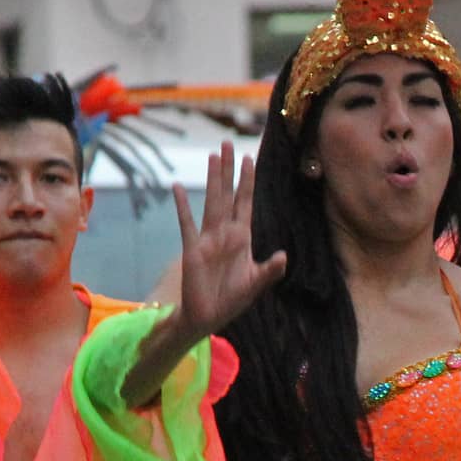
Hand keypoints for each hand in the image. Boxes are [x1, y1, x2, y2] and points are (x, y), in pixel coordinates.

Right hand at [173, 142, 285, 339]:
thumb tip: (283, 256)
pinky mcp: (192, 249)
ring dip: (212, 180)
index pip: (245, 203)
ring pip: (211, 202)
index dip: (247, 181)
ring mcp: (208, 239)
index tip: (249, 158)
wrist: (208, 317)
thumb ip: (269, 271)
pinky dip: (182, 206)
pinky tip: (176, 187)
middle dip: (229, 170)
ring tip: (212, 156)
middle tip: (227, 144)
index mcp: (242, 238)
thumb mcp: (256, 284)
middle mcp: (225, 233)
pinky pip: (187, 223)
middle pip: (227, 194)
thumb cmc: (232, 300)